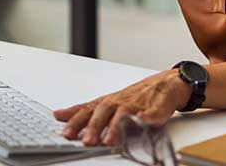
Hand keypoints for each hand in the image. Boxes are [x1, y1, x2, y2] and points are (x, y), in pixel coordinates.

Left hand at [52, 69, 190, 146]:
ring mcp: (137, 105)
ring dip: (116, 127)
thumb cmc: (135, 96)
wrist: (165, 84)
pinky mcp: (155, 109)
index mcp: (107, 102)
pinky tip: (143, 123)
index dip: (76, 120)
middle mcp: (119, 102)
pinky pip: (150, 114)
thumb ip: (86, 111)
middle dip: (94, 126)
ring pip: (124, 114)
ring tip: (109, 140)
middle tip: (86, 141)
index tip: (65, 131)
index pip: (87, 109)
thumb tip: (60, 114)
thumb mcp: (108, 102)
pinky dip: (146, 118)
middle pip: (103, 112)